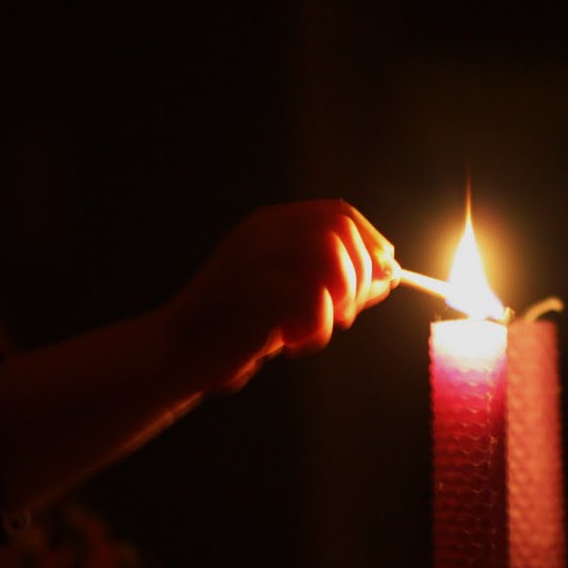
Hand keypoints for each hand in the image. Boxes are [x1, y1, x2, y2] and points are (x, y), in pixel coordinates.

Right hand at [166, 200, 396, 390]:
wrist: (178, 354)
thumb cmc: (235, 330)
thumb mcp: (291, 302)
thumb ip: (336, 286)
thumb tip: (389, 277)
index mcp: (270, 226)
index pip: (338, 213)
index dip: (371, 241)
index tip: (386, 272)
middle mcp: (263, 232)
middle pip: (342, 233)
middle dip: (360, 277)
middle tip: (344, 316)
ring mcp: (256, 256)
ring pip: (333, 259)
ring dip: (339, 303)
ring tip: (313, 331)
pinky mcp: (254, 288)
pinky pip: (316, 299)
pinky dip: (317, 329)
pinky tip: (293, 345)